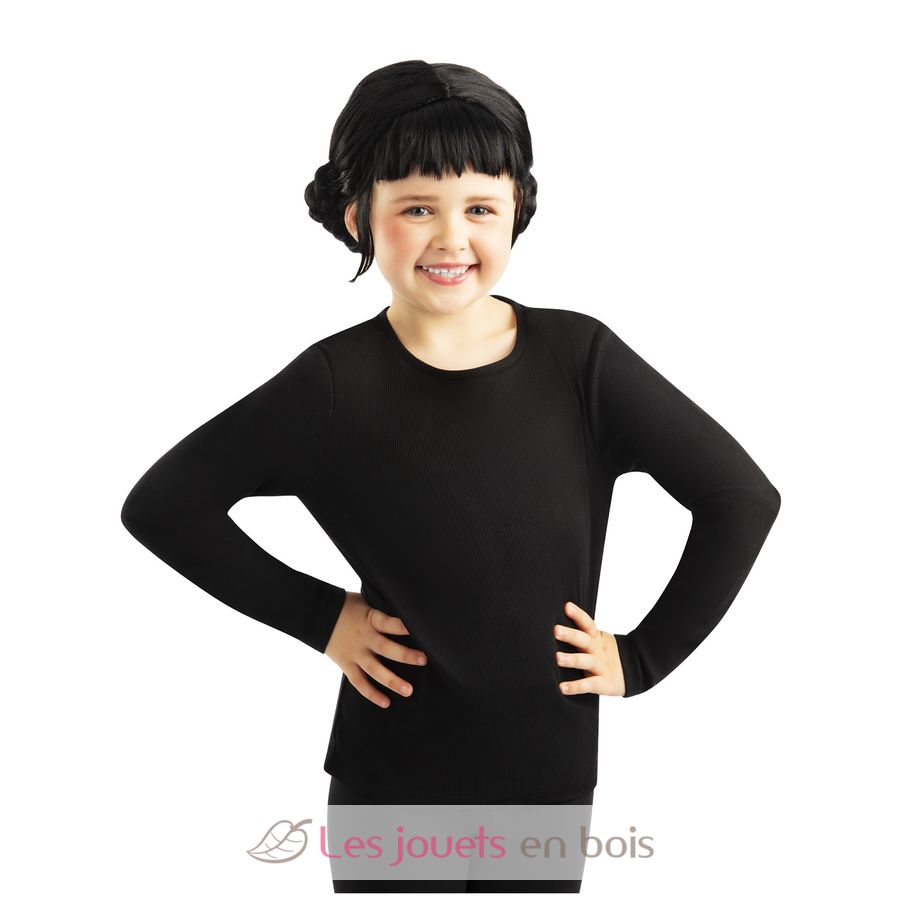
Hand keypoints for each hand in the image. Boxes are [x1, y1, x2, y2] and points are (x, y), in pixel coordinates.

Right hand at [324, 591, 427, 708]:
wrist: (316, 614)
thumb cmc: (346, 605)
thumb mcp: (365, 601)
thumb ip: (382, 610)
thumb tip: (405, 608)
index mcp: (369, 619)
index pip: (387, 622)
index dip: (402, 625)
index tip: (418, 628)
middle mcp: (363, 637)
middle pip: (385, 648)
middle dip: (405, 655)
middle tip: (424, 660)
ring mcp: (355, 653)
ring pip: (374, 670)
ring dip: (392, 681)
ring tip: (408, 691)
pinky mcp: (346, 665)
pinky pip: (359, 682)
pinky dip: (371, 694)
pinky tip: (386, 702)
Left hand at [554, 601, 625, 696]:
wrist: (634, 672)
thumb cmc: (605, 655)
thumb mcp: (598, 641)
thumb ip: (581, 634)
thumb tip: (554, 625)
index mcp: (597, 638)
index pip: (588, 624)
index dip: (578, 615)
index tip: (567, 606)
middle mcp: (598, 650)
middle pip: (585, 640)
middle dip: (570, 635)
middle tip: (555, 630)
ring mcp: (601, 667)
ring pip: (586, 661)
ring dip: (572, 659)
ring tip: (557, 658)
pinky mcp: (603, 683)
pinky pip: (589, 684)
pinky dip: (575, 687)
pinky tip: (562, 687)